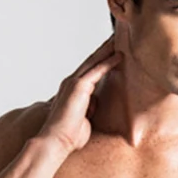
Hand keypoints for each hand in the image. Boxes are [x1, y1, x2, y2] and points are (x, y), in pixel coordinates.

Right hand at [38, 34, 122, 153]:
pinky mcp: (79, 86)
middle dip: (104, 48)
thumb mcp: (84, 119)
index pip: (89, 70)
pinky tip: (120, 55)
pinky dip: (108, 62)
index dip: (100, 59)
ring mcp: (74, 83)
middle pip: (92, 60)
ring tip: (120, 39)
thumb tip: (95, 103)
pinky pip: (97, 71)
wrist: (56, 141)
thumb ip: (89, 109)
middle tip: (117, 36)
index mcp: (72, 90)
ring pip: (94, 61)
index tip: (111, 50)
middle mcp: (71, 83)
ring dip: (108, 49)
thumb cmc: (69, 136)